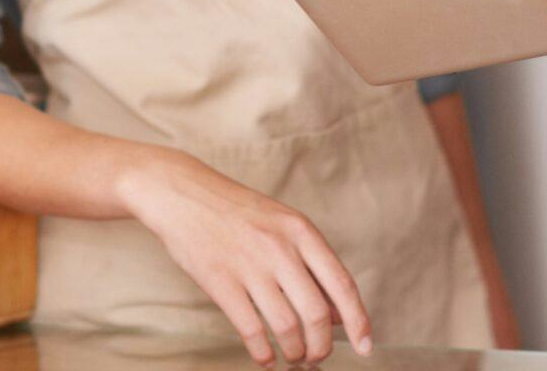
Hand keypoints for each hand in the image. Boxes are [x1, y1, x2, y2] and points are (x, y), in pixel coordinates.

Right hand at [116, 149, 372, 365]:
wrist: (182, 192)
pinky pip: (251, 330)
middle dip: (322, 346)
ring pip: (286, 327)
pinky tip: (265, 359)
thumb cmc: (236, 211)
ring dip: (295, 353)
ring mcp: (249, 265)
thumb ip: (310, 264)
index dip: (358, 321)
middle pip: (316, 314)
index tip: (365, 346)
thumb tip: (337, 314)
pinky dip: (263, 353)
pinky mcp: (220, 281)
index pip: (341, 284)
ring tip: (294, 358)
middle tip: (317, 358)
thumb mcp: (282, 223)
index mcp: (301, 231)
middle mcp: (280, 248)